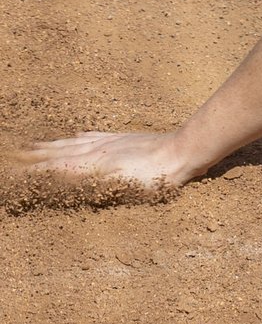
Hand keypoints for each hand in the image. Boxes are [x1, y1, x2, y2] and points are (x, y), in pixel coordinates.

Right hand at [13, 131, 201, 188]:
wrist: (183, 151)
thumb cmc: (157, 177)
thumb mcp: (123, 188)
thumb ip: (94, 185)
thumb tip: (65, 181)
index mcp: (92, 164)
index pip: (54, 168)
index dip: (33, 170)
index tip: (14, 172)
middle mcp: (96, 150)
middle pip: (58, 153)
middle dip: (34, 156)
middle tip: (14, 156)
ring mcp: (109, 142)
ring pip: (72, 143)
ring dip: (51, 145)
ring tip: (33, 145)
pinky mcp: (123, 138)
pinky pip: (93, 135)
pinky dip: (78, 137)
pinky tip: (75, 134)